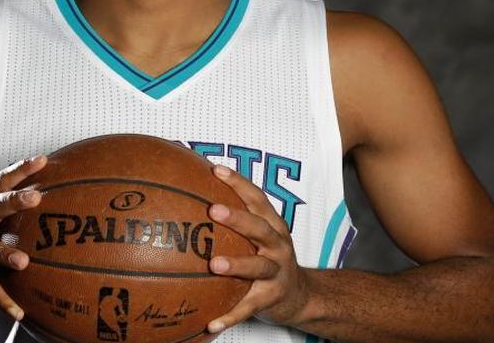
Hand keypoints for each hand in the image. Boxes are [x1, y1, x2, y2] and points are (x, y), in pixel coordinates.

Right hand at [0, 154, 45, 320]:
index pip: (2, 181)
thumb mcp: (1, 219)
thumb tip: (71, 190)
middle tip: (36, 198)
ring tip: (23, 261)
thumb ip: (23, 207)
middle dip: (12, 201)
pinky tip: (20, 312)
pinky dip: (3, 300)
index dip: (20, 169)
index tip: (42, 160)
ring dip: (3, 254)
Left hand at [205, 164, 309, 333]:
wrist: (301, 295)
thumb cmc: (269, 257)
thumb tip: (191, 195)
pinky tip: (210, 323)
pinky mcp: (270, 298)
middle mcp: (277, 246)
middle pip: (259, 228)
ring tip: (214, 264)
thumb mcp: (260, 234)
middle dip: (238, 218)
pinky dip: (229, 316)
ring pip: (257, 267)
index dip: (238, 183)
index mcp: (272, 226)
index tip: (216, 170)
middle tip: (213, 209)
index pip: (257, 199)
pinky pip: (248, 308)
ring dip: (236, 265)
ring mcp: (276, 273)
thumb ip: (236, 217)